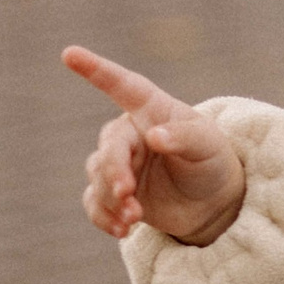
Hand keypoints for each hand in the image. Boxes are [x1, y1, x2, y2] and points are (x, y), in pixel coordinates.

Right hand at [63, 45, 246, 245]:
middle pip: (108, 148)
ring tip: (134, 218)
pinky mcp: (113, 193)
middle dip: (114, 171)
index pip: (123, 86)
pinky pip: (95, 203)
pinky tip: (122, 230)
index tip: (70, 53)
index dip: (97, 70)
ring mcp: (119, 163)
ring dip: (113, 198)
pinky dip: (104, 217)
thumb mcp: (210, 146)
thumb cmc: (213, 161)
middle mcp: (130, 134)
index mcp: (152, 110)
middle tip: (127, 192)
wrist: (213, 202)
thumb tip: (155, 137)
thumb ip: (184, 137)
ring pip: (98, 177)